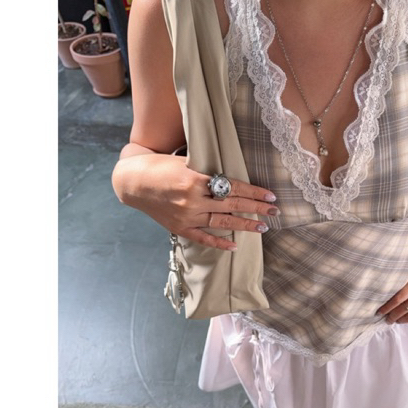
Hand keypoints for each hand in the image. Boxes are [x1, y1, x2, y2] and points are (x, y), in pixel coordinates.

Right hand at [113, 153, 278, 250]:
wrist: (132, 182)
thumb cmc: (159, 166)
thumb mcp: (185, 162)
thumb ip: (208, 173)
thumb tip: (234, 182)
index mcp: (196, 180)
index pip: (233, 187)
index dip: (254, 191)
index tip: (270, 195)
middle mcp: (193, 200)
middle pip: (233, 205)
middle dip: (257, 208)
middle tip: (275, 210)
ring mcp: (186, 216)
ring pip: (223, 223)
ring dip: (245, 225)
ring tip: (263, 227)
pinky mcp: (179, 228)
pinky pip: (203, 238)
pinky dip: (219, 243)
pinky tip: (235, 246)